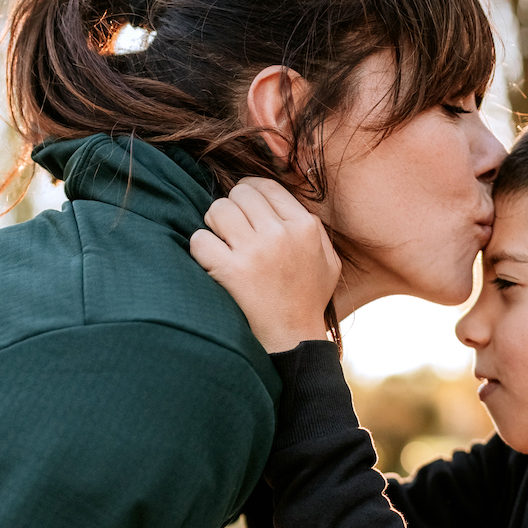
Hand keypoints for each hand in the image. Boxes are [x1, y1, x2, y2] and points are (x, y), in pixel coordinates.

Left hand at [190, 178, 341, 352]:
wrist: (292, 341)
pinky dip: (201, 250)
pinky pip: (199, 239)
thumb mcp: (328, 260)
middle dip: (231, 209)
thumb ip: (313, 228)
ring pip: (217, 209)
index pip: (265, 186)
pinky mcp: (231, 272)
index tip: (242, 208)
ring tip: (221, 244)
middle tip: (230, 230)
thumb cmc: (308, 300)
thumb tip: (285, 201)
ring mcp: (255, 252)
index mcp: (305, 227)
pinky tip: (211, 263)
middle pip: (239, 194)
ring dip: (214, 226)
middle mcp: (281, 234)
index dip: (248, 192)